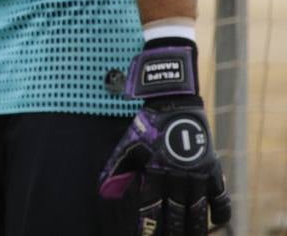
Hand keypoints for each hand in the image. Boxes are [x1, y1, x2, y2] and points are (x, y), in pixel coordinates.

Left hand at [99, 42, 231, 233]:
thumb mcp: (128, 146)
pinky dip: (220, 212)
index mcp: (154, 171)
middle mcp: (177, 176)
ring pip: (198, 211)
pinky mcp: (213, 168)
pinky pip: (220, 196)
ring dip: (194, 228)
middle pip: (176, 215)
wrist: (174, 102)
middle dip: (172, 232)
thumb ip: (117, 170)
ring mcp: (198, 174)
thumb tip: (103, 192)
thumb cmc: (146, 125)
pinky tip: (216, 224)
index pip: (151, 208)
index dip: (148, 226)